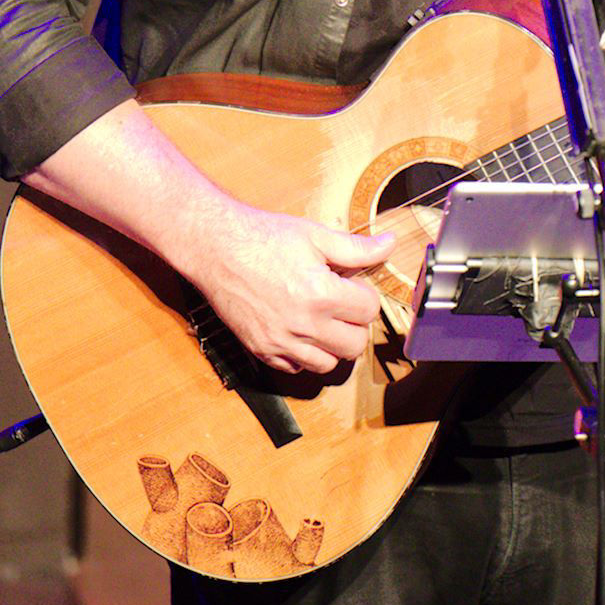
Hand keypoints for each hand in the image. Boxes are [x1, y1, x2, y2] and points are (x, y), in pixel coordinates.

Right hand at [189, 204, 394, 374]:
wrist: (216, 248)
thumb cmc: (263, 237)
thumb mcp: (315, 235)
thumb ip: (356, 248)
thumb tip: (388, 245)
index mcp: (321, 294)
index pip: (369, 310)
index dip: (365, 295)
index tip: (352, 285)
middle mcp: (303, 325)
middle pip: (355, 344)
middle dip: (355, 323)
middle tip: (341, 304)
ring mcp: (281, 342)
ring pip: (328, 364)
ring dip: (332, 344)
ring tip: (323, 319)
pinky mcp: (261, 350)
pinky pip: (296, 368)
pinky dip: (304, 355)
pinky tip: (299, 330)